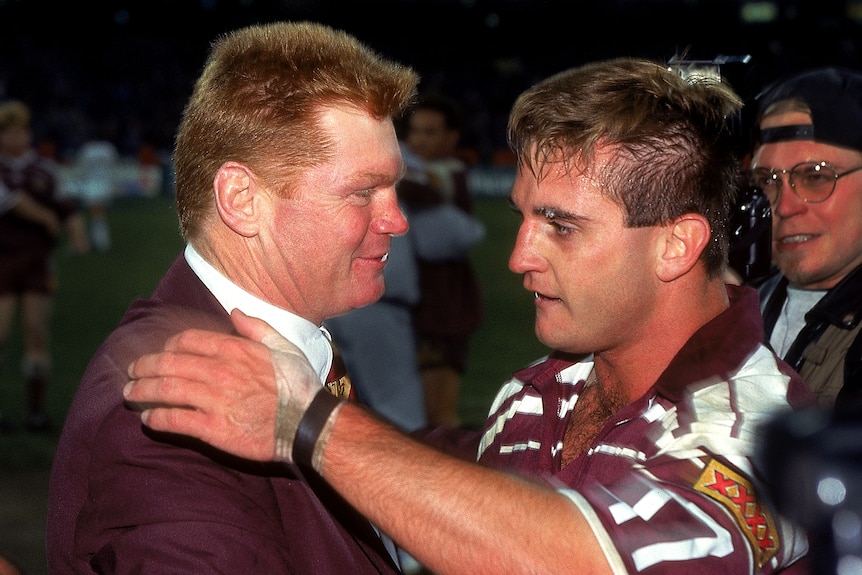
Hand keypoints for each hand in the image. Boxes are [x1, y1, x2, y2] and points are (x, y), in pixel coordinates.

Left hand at [125, 309, 321, 460]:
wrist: (307, 423)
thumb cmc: (299, 385)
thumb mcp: (284, 346)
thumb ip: (257, 328)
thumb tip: (235, 312)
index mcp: (234, 349)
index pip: (187, 341)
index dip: (168, 346)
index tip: (161, 353)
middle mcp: (219, 371)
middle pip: (168, 364)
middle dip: (143, 367)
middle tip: (132, 373)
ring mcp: (214, 400)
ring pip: (165, 390)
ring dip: (141, 391)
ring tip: (130, 395)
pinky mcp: (212, 428)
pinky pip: (175, 420)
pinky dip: (156, 418)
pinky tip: (148, 419)